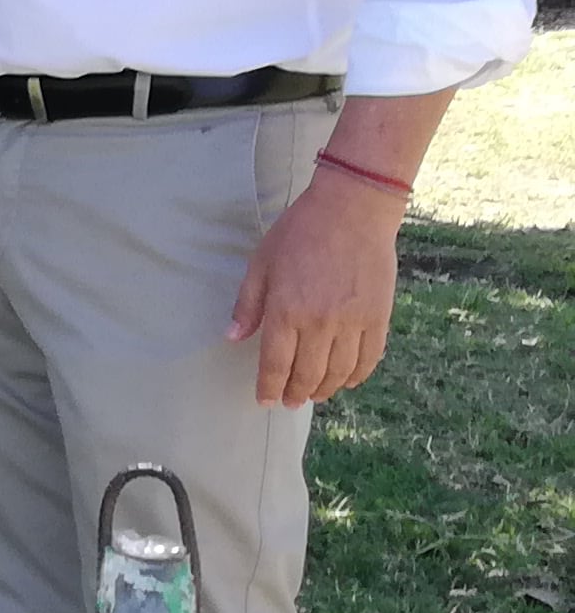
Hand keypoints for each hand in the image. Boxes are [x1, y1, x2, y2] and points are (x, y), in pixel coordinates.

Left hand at [230, 174, 399, 407]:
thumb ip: (248, 304)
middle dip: (295, 393)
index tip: (264, 400)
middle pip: (308, 374)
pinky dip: (357, 376)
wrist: (352, 211)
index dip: (269, 387)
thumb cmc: (300, 233)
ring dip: (325, 389)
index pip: (275, 364)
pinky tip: (347, 381)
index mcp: (286, 311)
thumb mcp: (261, 263)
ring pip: (339, 372)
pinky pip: (369, 359)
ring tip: (314, 394)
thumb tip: (233, 337)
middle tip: (288, 401)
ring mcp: (353, 322)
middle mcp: (320, 323)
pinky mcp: (379, 317)